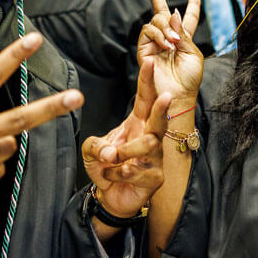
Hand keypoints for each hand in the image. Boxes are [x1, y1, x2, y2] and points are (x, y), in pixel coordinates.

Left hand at [83, 58, 171, 219]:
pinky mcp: (156, 177)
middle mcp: (150, 137)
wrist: (110, 195)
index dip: (147, 81)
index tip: (148, 62)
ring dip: (124, 151)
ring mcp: (156, 158)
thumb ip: (96, 145)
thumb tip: (110, 152)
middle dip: (162, 108)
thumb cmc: (105, 166)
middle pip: (160, 120)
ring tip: (109, 159)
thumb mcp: (92, 150)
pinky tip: (111, 176)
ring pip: (148, 146)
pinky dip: (118, 173)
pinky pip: (138, 170)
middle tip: (165, 96)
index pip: (145, 98)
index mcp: (137, 123)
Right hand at [137, 0, 203, 105]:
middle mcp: (168, 38)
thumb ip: (183, 33)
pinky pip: (147, 31)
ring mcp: (154, 42)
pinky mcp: (144, 48)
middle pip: (162, 10)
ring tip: (173, 43)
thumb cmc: (189, 79)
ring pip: (155, 20)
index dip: (192, 4)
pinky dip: (158, 35)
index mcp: (184, 39)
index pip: (188, 18)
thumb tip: (173, 13)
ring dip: (165, 28)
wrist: (178, 95)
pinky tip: (166, 46)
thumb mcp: (193, 53)